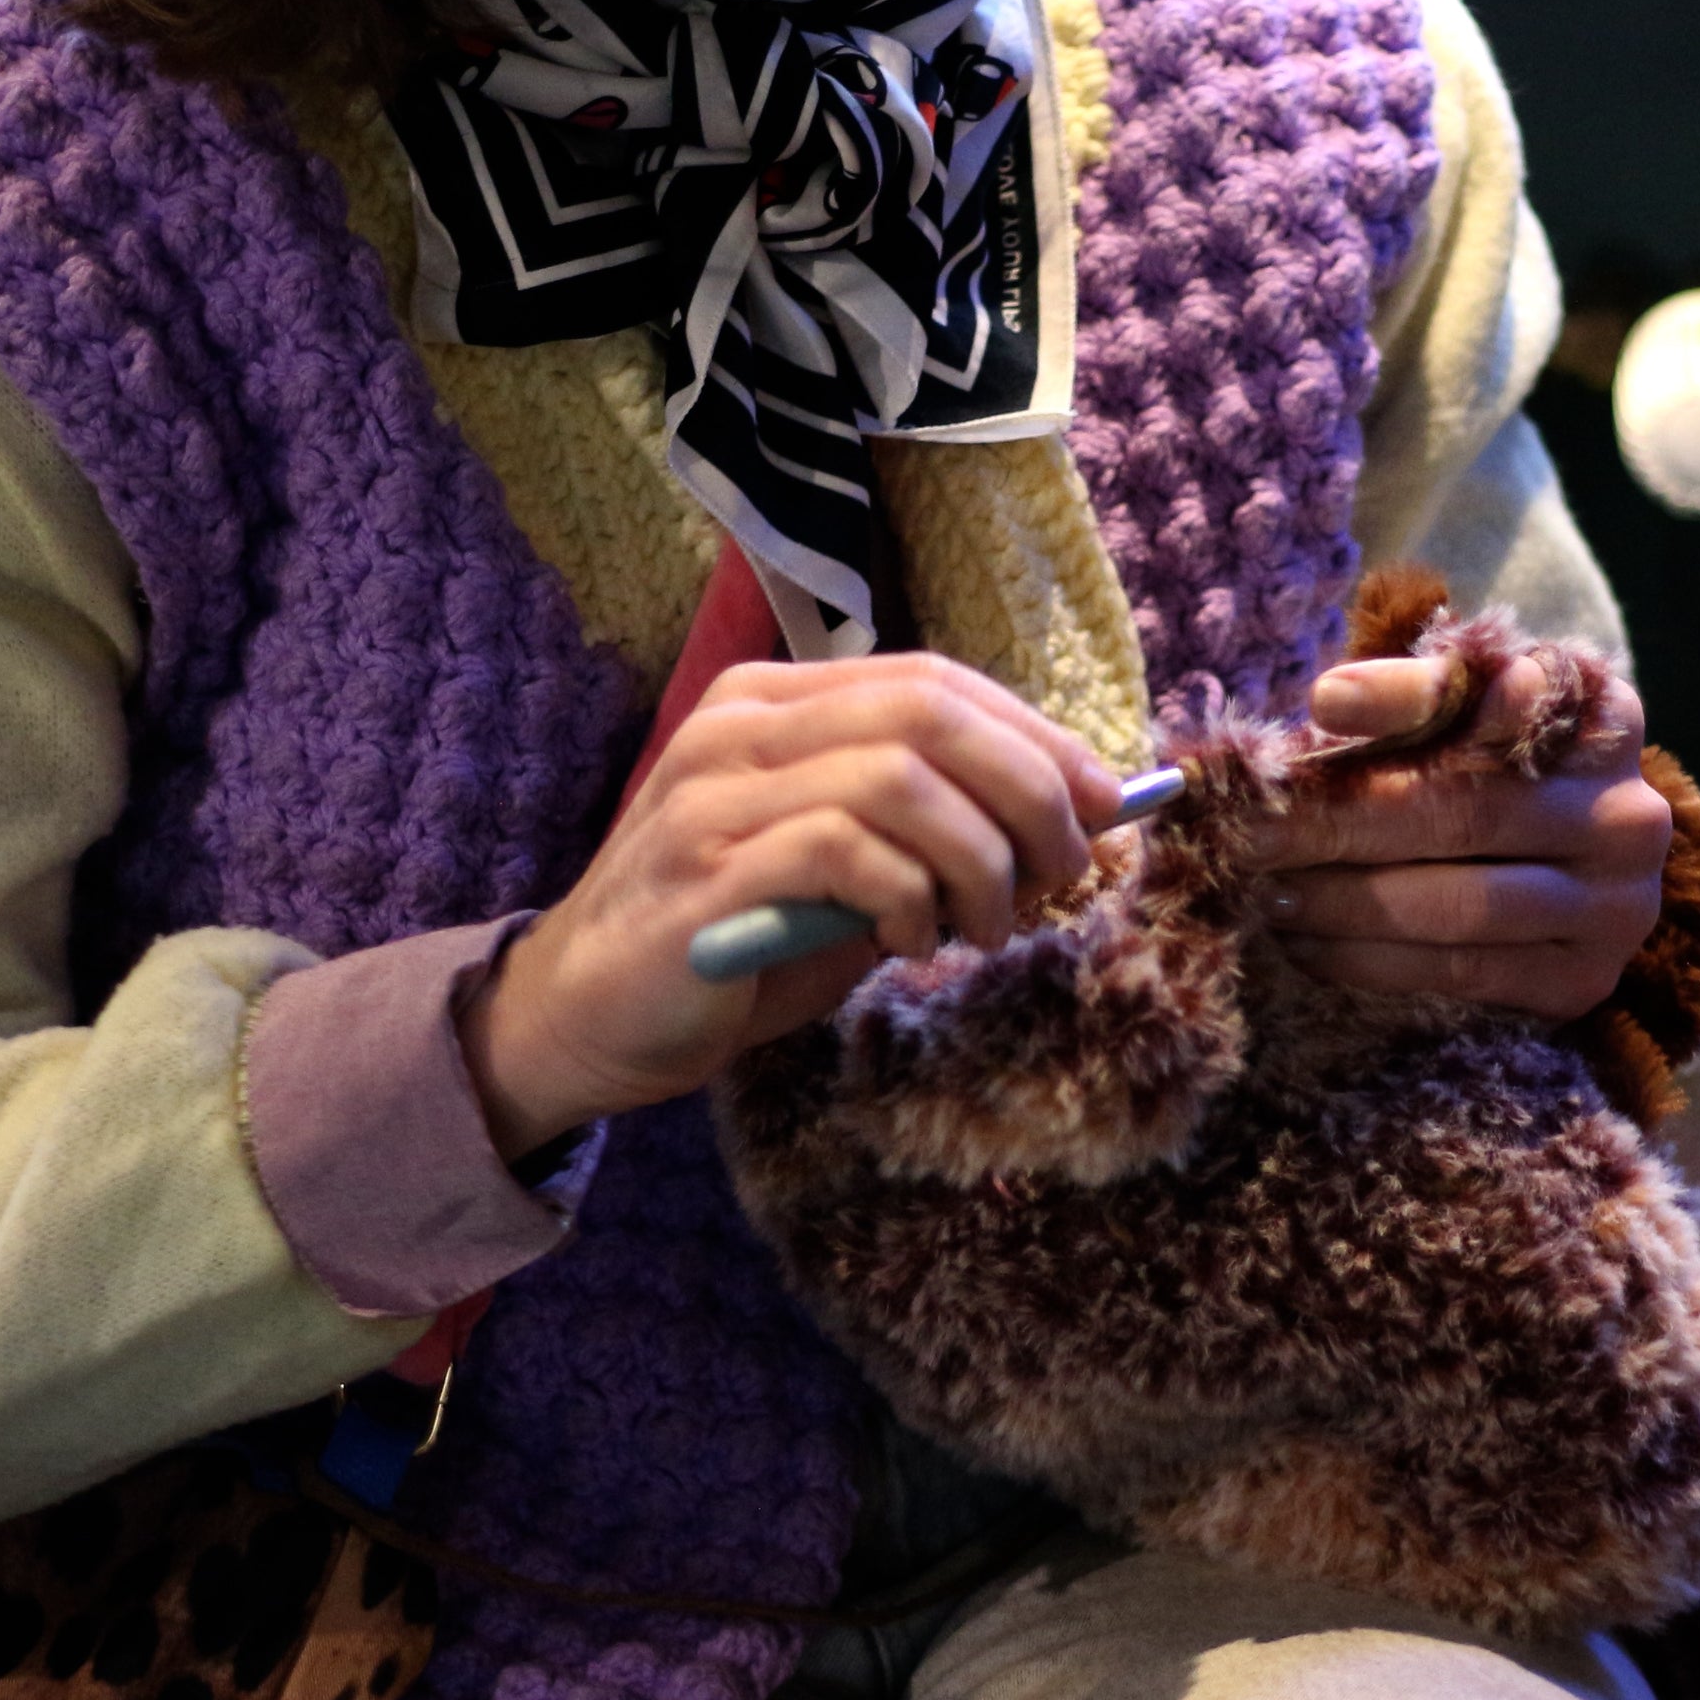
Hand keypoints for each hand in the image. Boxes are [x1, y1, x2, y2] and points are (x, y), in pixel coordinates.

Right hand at [460, 655, 1120, 1157]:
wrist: (587, 1017)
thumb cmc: (736, 945)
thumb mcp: (851, 876)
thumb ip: (935, 836)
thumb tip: (1075, 821)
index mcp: (779, 701)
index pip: (936, 681)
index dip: (1039, 736)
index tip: (1112, 802)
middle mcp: (743, 725)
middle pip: (931, 711)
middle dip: (1032, 789)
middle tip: (1069, 869)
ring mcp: (716, 790)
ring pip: (901, 777)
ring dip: (981, 856)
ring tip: (991, 925)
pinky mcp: (707, 869)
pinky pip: (849, 851)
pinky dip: (911, 898)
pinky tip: (912, 942)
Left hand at [1254, 648, 1670, 1017]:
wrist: (1565, 872)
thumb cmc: (1492, 774)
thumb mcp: (1467, 711)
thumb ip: (1412, 692)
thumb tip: (1328, 702)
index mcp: (1607, 718)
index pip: (1499, 702)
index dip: (1407, 699)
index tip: (1318, 702)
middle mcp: (1628, 815)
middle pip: (1463, 814)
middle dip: (1337, 822)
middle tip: (1246, 828)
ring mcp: (1615, 909)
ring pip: (1456, 907)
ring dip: (1342, 903)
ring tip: (1264, 889)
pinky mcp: (1581, 982)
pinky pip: (1458, 973)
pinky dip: (1369, 959)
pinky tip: (1306, 942)